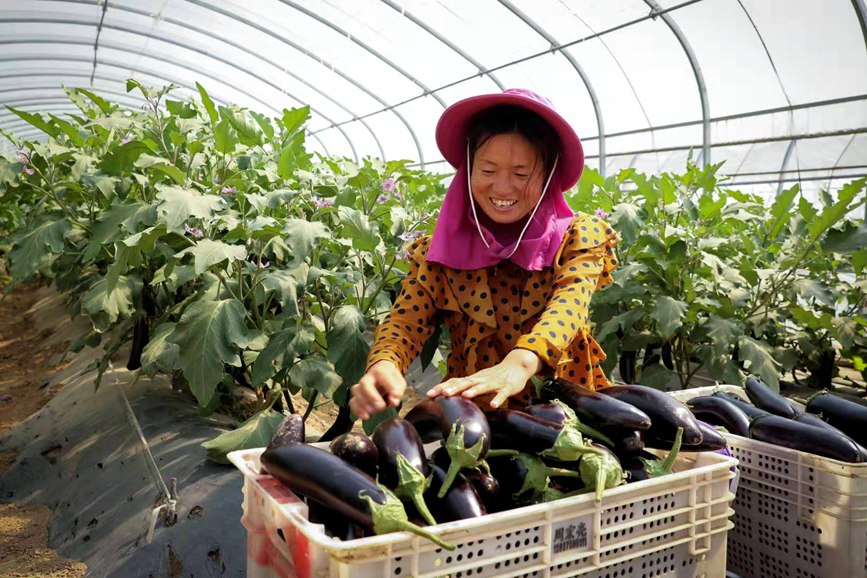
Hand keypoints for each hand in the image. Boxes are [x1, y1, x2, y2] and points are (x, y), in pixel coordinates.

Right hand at [349, 360, 406, 420]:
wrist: (381, 374)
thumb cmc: (391, 379)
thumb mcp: (399, 383)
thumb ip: (398, 391)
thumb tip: (394, 402)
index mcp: (380, 372)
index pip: (382, 376)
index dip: (389, 388)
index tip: (395, 401)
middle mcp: (368, 377)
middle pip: (364, 384)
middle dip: (372, 397)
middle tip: (381, 407)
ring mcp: (360, 386)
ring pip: (356, 392)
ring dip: (363, 405)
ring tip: (373, 412)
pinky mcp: (357, 396)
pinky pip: (352, 402)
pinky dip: (357, 410)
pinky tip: (365, 416)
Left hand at [426, 349, 542, 408]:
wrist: (517, 365)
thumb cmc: (496, 376)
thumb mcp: (479, 381)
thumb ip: (467, 388)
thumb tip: (450, 397)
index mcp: (473, 379)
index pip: (454, 382)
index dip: (441, 387)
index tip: (428, 394)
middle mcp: (481, 379)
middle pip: (465, 383)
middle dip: (454, 388)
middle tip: (441, 394)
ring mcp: (494, 383)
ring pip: (483, 386)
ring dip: (474, 391)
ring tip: (465, 396)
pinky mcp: (507, 387)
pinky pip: (502, 394)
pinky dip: (498, 399)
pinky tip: (493, 405)